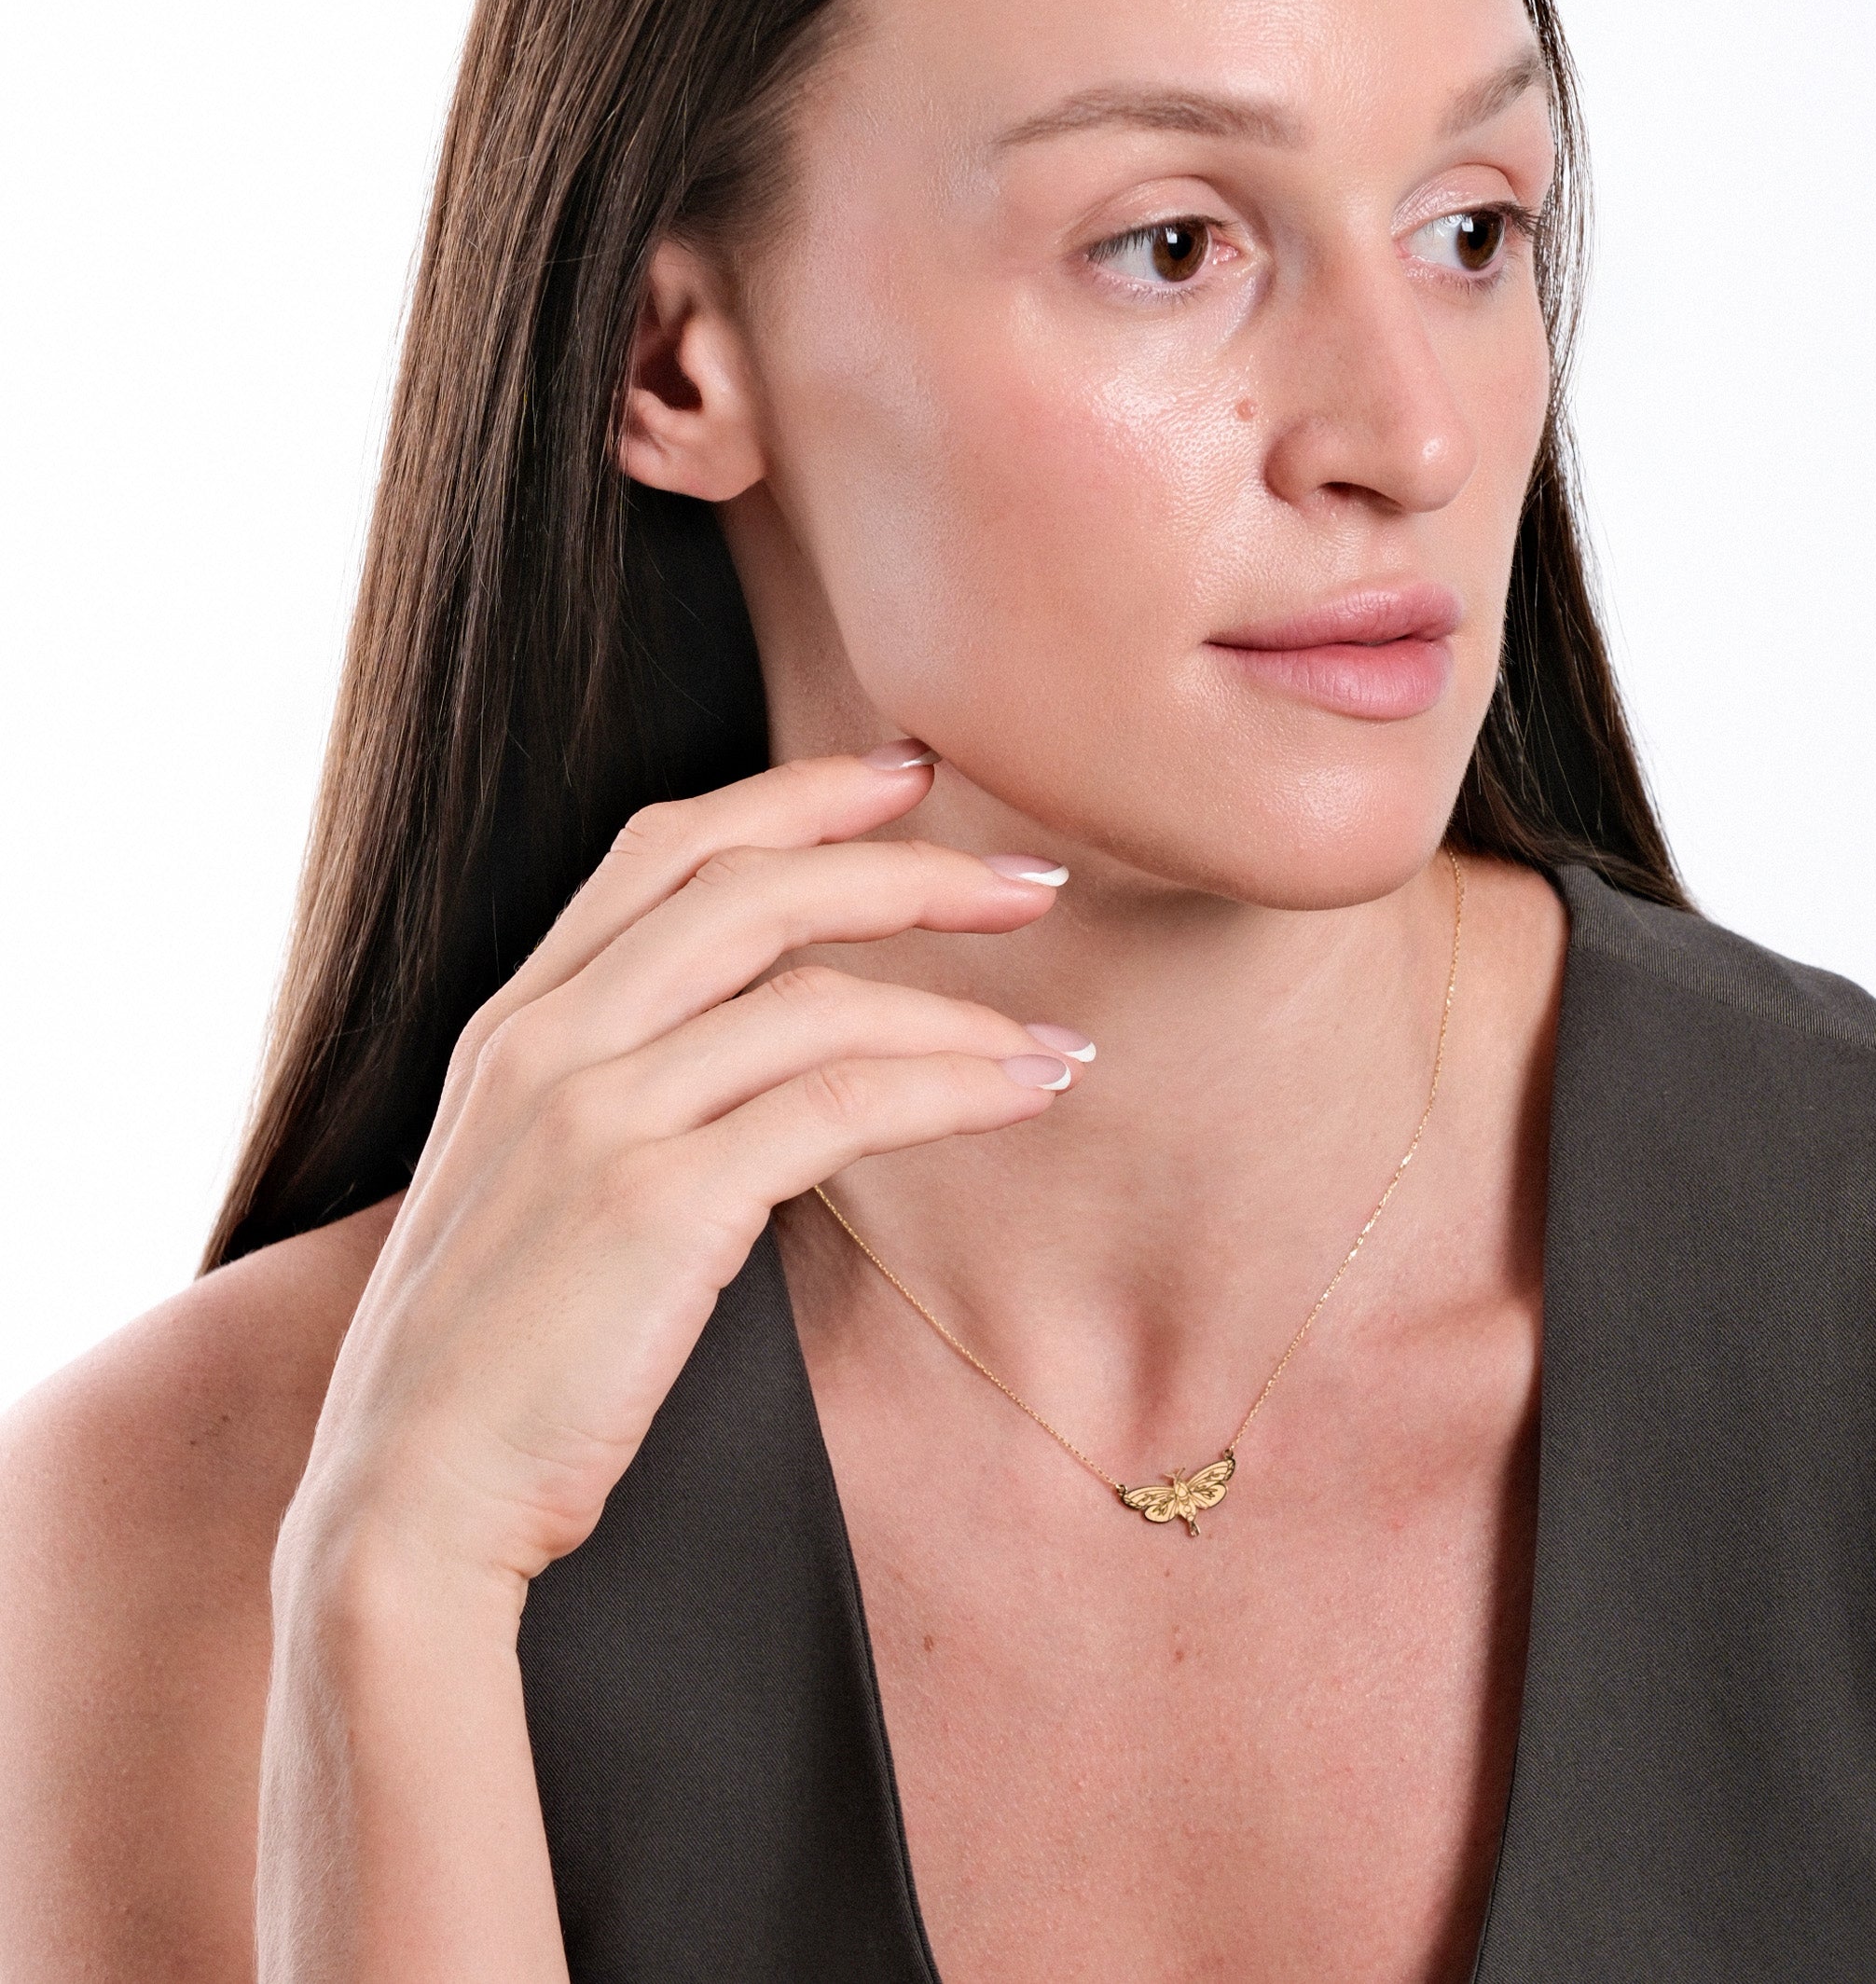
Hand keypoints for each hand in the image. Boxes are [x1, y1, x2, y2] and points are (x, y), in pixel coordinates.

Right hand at [281, 744, 1074, 1600]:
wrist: (402, 1511)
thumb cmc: (489, 1363)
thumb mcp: (530, 1185)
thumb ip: (623, 1092)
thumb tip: (779, 1051)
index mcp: (513, 1023)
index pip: (668, 848)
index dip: (799, 794)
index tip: (909, 777)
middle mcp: (545, 1042)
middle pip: (754, 886)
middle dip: (910, 867)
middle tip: (1034, 881)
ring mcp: (593, 1117)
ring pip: (815, 997)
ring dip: (962, 1006)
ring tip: (1060, 1041)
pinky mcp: (653, 1204)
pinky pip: (841, 1106)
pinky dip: (953, 1088)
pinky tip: (1022, 1095)